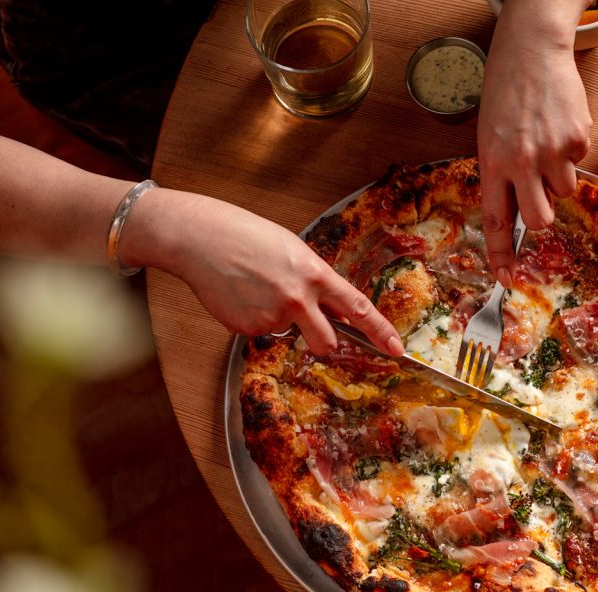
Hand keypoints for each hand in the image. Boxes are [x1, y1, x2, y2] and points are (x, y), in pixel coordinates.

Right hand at [125, 189, 403, 355]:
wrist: (200, 238)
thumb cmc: (247, 236)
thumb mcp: (293, 251)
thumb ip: (316, 283)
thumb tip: (333, 313)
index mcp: (314, 273)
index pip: (358, 308)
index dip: (381, 332)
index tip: (398, 349)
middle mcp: (298, 298)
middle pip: (326, 342)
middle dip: (323, 342)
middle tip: (308, 328)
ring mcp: (272, 316)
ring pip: (287, 332)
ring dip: (279, 319)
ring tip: (257, 289)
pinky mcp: (247, 328)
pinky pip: (260, 331)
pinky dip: (253, 318)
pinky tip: (239, 294)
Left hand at [478, 0, 591, 285]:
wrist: (532, 51)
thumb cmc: (505, 94)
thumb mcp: (489, 136)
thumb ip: (500, 174)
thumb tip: (516, 212)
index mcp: (492, 163)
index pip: (496, 220)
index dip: (500, 254)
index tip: (504, 278)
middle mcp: (521, 162)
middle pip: (539, 220)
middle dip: (543, 216)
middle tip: (540, 194)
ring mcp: (551, 152)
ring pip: (563, 192)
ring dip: (557, 177)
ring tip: (546, 143)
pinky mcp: (576, 140)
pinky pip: (577, 164)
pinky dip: (571, 151)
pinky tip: (558, 126)